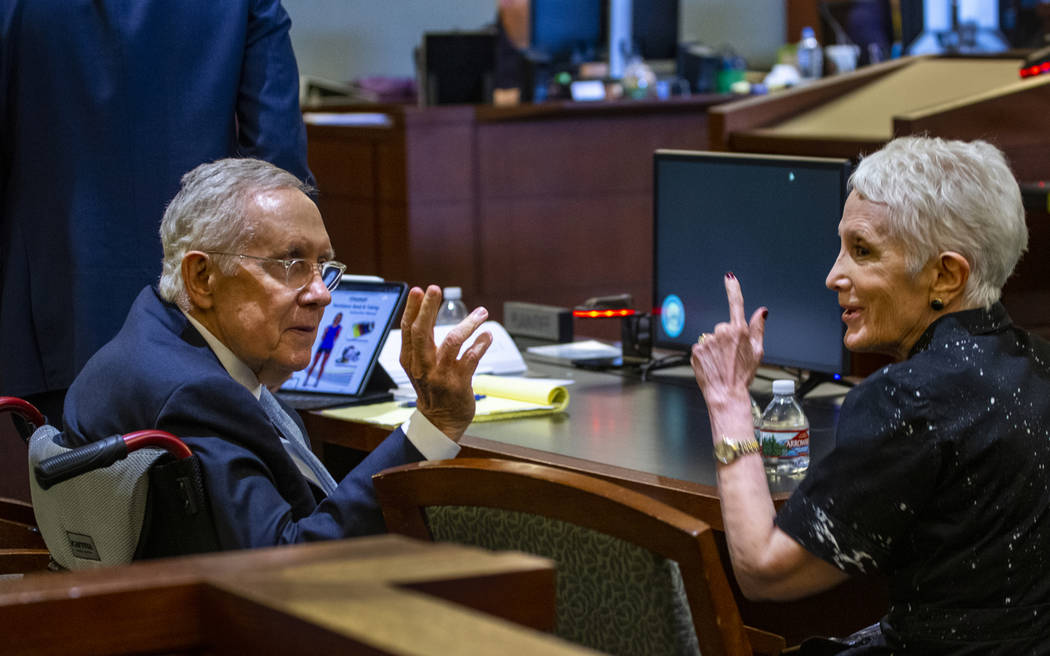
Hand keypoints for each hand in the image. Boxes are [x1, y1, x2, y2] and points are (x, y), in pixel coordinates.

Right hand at [400, 285, 491, 440]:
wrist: (440, 421)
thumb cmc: (432, 389)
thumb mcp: (418, 366)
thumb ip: (421, 342)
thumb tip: (425, 310)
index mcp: (411, 360)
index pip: (408, 329)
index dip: (413, 308)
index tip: (419, 290)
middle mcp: (423, 366)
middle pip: (423, 332)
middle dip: (429, 309)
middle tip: (436, 289)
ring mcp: (441, 375)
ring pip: (452, 342)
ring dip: (468, 324)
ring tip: (481, 313)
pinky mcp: (459, 383)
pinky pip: (472, 358)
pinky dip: (481, 344)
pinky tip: (487, 335)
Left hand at [690, 273, 766, 410]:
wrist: (726, 393)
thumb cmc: (743, 375)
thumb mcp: (758, 351)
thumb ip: (758, 328)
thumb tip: (762, 311)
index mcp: (739, 330)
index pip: (736, 303)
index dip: (733, 288)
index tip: (729, 277)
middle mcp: (722, 332)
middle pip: (722, 328)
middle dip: (725, 339)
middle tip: (731, 356)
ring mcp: (707, 340)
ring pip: (711, 339)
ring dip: (715, 348)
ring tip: (721, 363)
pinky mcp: (696, 349)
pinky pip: (701, 348)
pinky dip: (705, 355)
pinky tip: (711, 365)